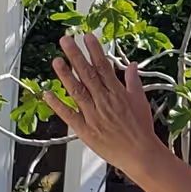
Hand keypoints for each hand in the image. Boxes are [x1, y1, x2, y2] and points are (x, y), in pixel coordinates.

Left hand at [44, 34, 163, 174]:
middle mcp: (103, 101)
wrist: (140, 154)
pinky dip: (58, 105)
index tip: (87, 37)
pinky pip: (69, 115)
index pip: (103, 67)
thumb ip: (133, 82)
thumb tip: (131, 66)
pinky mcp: (85, 130)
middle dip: (76, 56)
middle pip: (87, 74)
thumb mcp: (141, 101)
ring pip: (77, 91)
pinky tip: (48, 94)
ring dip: (65, 75)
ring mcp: (93, 115)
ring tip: (56, 61)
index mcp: (117, 93)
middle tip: (66, 40)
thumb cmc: (141, 130)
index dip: (94, 50)